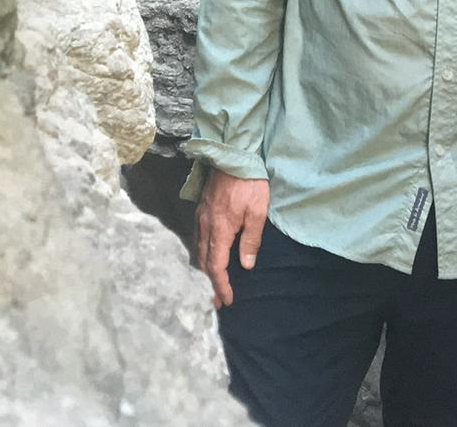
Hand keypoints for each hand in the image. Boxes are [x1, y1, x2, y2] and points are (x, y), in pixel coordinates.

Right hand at [196, 170, 269, 307]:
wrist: (233, 154)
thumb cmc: (249, 183)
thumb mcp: (258, 212)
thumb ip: (251, 240)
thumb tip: (246, 266)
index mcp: (220, 230)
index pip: (216, 266)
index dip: (220, 286)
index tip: (226, 301)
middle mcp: (206, 226)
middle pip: (204, 262)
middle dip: (210, 283)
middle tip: (216, 300)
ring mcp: (201, 216)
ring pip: (199, 250)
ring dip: (205, 269)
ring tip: (212, 283)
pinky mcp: (202, 208)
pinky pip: (198, 237)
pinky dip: (202, 253)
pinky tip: (208, 254)